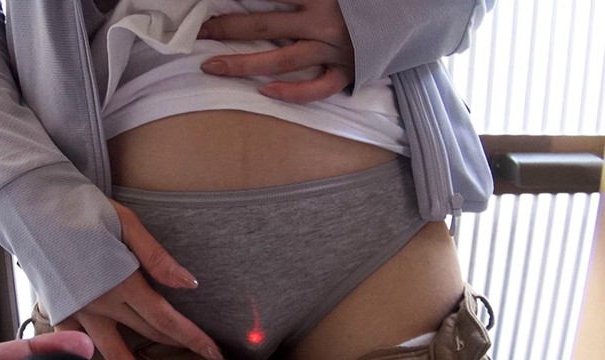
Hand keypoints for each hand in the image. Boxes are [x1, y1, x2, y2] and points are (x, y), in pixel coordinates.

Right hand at [57, 200, 222, 359]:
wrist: (31, 206)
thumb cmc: (81, 208)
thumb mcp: (126, 223)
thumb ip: (157, 258)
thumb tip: (190, 284)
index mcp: (122, 281)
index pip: (166, 319)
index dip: (192, 338)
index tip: (214, 354)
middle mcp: (101, 303)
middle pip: (147, 336)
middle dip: (176, 350)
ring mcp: (77, 312)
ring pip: (112, 354)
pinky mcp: (56, 312)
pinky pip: (74, 348)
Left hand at [198, 0, 354, 102]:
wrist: (417, 12)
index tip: (209, 3)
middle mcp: (323, 22)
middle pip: (263, 23)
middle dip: (227, 27)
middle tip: (200, 32)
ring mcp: (334, 50)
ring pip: (280, 59)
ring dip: (243, 63)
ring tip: (212, 66)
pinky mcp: (348, 71)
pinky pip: (317, 88)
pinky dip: (292, 92)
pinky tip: (265, 91)